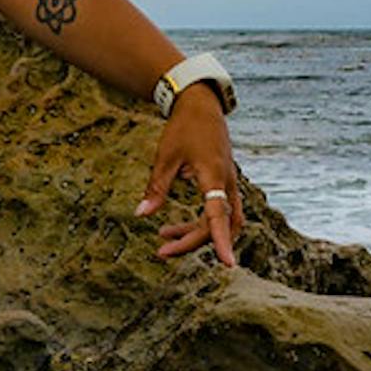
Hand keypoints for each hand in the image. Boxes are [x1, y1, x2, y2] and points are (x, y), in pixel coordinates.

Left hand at [134, 82, 243, 265]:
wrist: (202, 105)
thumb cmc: (183, 128)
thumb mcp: (165, 157)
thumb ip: (156, 187)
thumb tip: (140, 215)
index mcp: (213, 176)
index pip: (219, 216)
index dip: (222, 242)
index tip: (227, 265)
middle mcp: (227, 183)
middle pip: (220, 225)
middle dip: (194, 242)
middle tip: (161, 250)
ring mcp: (229, 184)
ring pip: (222, 221)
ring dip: (196, 234)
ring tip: (163, 237)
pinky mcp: (225, 184)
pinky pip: (219, 212)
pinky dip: (201, 224)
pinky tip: (175, 226)